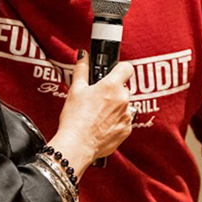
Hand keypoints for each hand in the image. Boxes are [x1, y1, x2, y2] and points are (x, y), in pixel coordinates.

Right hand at [48, 52, 134, 176]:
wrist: (78, 145)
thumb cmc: (75, 119)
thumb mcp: (75, 90)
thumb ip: (82, 70)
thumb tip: (83, 56)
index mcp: (111, 86)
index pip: (127, 68)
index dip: (120, 69)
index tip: (114, 73)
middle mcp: (123, 99)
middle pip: (123, 88)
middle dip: (113, 92)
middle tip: (97, 99)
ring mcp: (127, 115)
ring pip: (124, 105)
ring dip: (115, 107)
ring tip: (98, 115)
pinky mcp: (127, 130)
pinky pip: (125, 120)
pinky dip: (116, 121)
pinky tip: (102, 125)